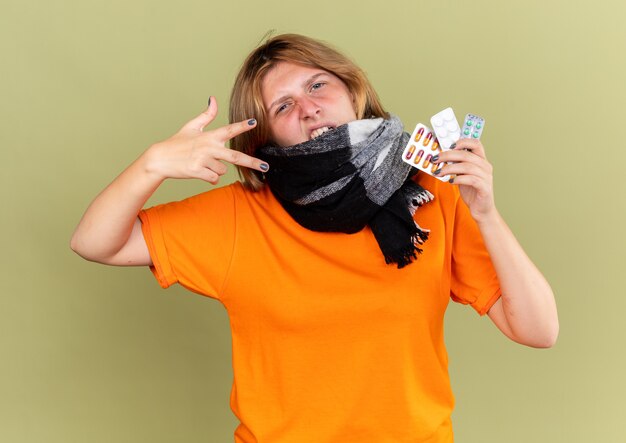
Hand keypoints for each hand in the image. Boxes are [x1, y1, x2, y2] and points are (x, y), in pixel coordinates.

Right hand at [144, 97, 267, 183]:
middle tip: (266, 165)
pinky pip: (214, 179)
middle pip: (235, 157)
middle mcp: (208, 147)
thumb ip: (206, 115)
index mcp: (209, 136)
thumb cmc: (177, 142)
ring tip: (202, 163)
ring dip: (216, 169)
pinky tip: (200, 172)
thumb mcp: (191, 126)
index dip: (241, 126)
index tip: (254, 123)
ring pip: (222, 170)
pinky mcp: (197, 171)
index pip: (228, 130)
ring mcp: (203, 160)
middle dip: (252, 162)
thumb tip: (213, 99)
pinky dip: (210, 178)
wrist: (160, 159)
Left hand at [433, 139, 495, 221]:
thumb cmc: (471, 191)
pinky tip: (450, 182)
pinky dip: (459, 179)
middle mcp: (485, 166)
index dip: (462, 141)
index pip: (476, 143)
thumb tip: (440, 157)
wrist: (481, 209)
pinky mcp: (485, 188)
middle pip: (466, 154)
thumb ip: (456, 165)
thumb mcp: (462, 175)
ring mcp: (486, 176)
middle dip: (448, 155)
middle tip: (435, 159)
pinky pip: (471, 179)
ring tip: (438, 172)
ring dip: (450, 168)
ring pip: (467, 166)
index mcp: (481, 160)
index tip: (448, 145)